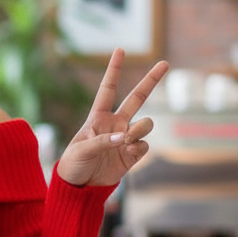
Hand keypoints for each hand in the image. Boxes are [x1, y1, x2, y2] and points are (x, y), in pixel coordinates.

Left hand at [56, 48, 168, 187]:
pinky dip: (139, 147)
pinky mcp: (132, 154)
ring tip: (126, 140)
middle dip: (151, 81)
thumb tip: (123, 138)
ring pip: (146, 124)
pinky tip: (127, 153)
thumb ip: (102, 141)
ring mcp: (125, 138)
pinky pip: (145, 145)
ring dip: (140, 129)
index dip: (114, 69)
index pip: (108, 89)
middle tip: (164, 63)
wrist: (80, 186)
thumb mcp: (81, 150)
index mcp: (98, 117)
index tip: (120, 49)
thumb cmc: (73, 164)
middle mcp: (115, 124)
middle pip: (137, 98)